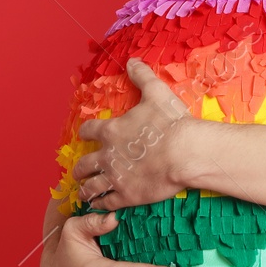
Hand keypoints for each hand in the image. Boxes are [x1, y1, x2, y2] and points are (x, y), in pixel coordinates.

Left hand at [73, 58, 194, 209]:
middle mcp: (108, 155)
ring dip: (86, 189)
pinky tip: (99, 205)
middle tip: (79, 171)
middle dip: (80, 168)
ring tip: (84, 192)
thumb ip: (142, 76)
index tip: (83, 135)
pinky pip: (107, 203)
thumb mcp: (156, 93)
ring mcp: (116, 178)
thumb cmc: (171, 123)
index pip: (89, 131)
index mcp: (112, 131)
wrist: (185, 152)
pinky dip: (101, 204)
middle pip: (84, 164)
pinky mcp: (127, 196)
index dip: (85, 133)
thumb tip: (131, 61)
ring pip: (91, 186)